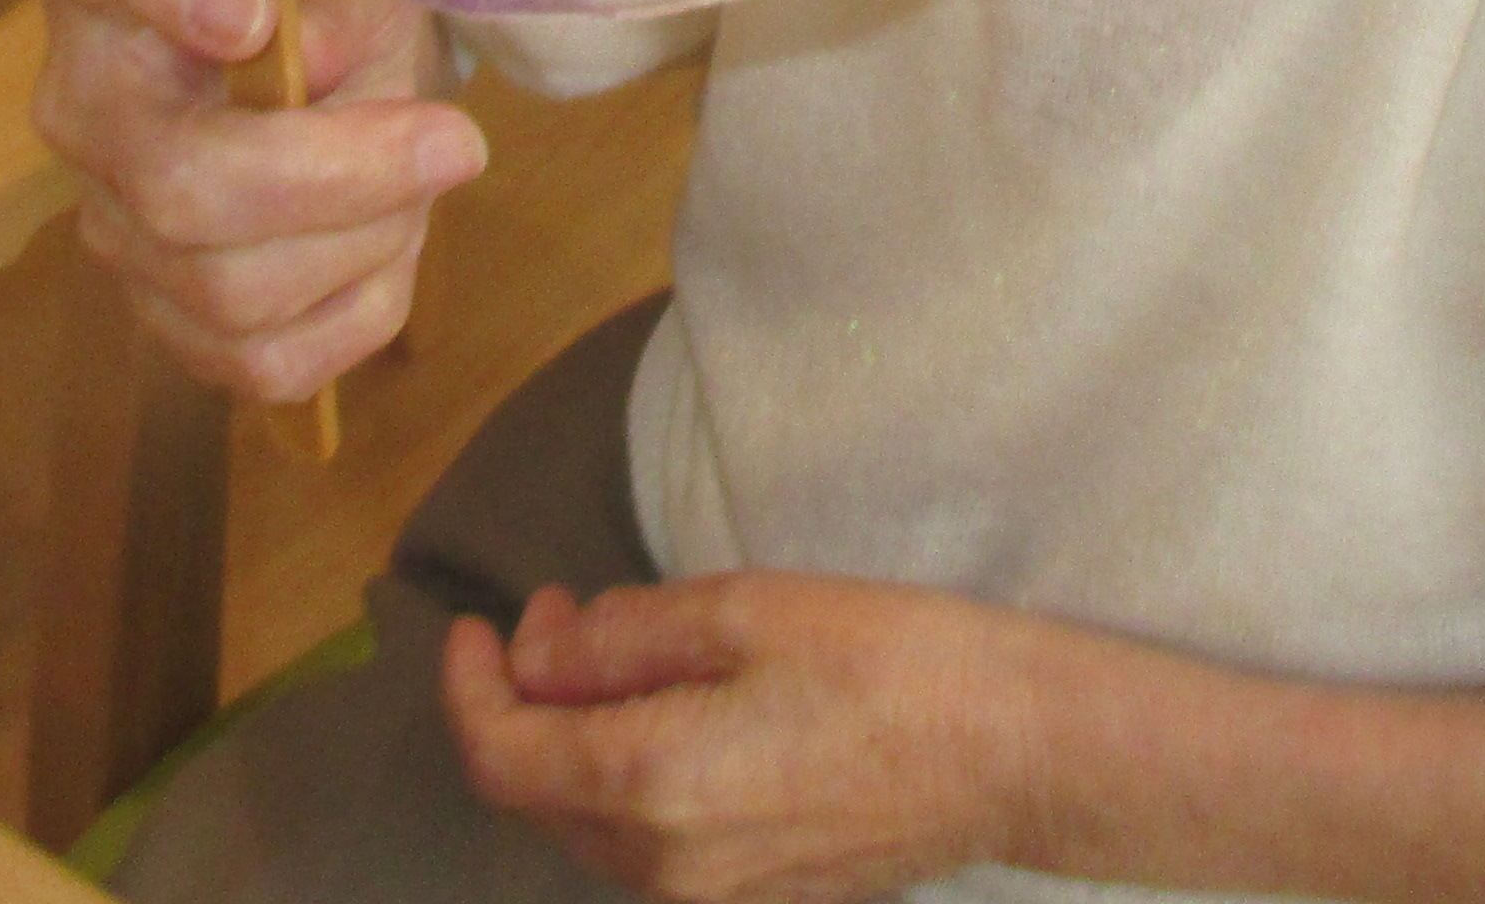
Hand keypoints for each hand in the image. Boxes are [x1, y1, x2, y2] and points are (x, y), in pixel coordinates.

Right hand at [31, 0, 483, 401]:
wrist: (316, 53)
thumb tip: (315, 56)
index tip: (257, 12)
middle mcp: (80, 103)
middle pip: (180, 186)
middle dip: (341, 179)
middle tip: (457, 141)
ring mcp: (110, 222)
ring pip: (231, 291)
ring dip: (366, 241)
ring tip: (419, 181)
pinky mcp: (166, 316)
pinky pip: (266, 363)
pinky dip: (358, 310)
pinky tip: (386, 242)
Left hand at [445, 573, 1048, 903]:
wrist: (1016, 753)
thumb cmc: (891, 662)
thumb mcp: (745, 609)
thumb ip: (620, 638)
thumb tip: (534, 653)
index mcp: (653, 786)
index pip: (501, 757)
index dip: (469, 689)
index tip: (475, 627)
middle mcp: (667, 869)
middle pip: (540, 798)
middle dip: (525, 705)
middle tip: (555, 615)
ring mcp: (715, 898)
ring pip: (592, 828)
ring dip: (575, 746)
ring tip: (610, 653)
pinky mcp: (757, 900)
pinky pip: (652, 850)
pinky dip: (629, 783)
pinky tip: (667, 717)